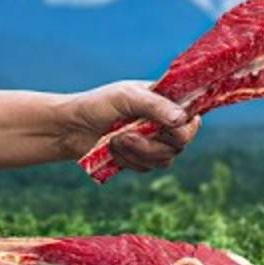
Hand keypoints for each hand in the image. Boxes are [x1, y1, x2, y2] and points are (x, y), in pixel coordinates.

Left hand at [58, 81, 199, 170]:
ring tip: (115, 140)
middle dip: (153, 143)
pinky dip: (128, 160)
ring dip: (137, 152)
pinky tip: (113, 149)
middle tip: (127, 135)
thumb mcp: (126, 97)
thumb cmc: (98, 104)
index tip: (169, 127)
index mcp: (165, 101)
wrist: (71, 128)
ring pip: (165, 158)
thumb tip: (181, 120)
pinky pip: (147, 167)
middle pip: (181, 142)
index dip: (187, 125)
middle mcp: (163, 122)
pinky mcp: (141, 159)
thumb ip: (155, 106)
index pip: (192, 115)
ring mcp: (153, 142)